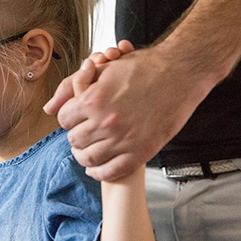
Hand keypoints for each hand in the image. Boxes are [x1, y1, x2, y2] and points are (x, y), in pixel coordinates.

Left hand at [45, 42, 208, 181]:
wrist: (180, 73)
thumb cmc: (146, 67)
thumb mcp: (107, 68)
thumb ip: (82, 83)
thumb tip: (60, 97)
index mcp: (93, 100)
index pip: (64, 118)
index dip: (68, 118)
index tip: (74, 119)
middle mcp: (105, 122)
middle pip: (74, 140)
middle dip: (76, 136)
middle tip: (83, 134)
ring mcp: (122, 139)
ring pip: (89, 158)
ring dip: (85, 156)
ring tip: (88, 151)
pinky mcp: (140, 152)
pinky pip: (111, 171)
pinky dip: (100, 173)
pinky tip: (97, 168)